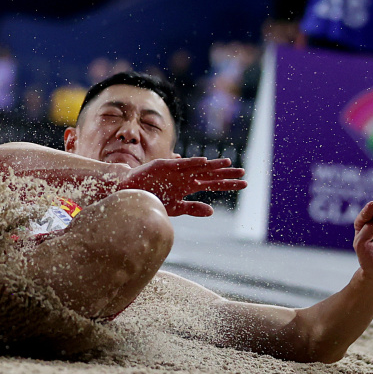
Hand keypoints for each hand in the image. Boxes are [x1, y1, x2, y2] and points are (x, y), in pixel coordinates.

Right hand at [116, 157, 246, 216]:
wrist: (129, 191)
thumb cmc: (150, 199)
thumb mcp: (174, 207)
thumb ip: (192, 208)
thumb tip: (212, 211)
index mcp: (188, 187)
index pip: (212, 184)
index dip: (227, 183)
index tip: (244, 184)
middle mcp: (185, 177)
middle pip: (209, 174)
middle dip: (226, 173)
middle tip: (243, 173)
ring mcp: (175, 170)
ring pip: (198, 167)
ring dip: (213, 165)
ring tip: (228, 163)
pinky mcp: (163, 166)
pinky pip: (180, 165)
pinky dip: (192, 163)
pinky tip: (204, 162)